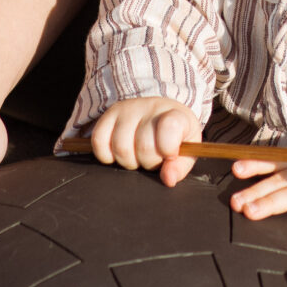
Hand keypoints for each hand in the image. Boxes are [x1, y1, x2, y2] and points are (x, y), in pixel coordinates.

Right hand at [86, 96, 200, 185]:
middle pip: (143, 146)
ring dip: (128, 161)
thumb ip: (179, 167)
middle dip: (148, 162)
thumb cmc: (175, 137)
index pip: (169, 128)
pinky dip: (106, 156)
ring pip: (120, 147)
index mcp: (176, 115)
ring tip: (137, 155)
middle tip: (153, 158)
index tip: (170, 154)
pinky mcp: (109, 114)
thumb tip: (168, 180)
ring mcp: (128, 109)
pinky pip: (99, 141)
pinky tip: (118, 153)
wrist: (161, 114)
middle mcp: (151, 107)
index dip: (168, 149)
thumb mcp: (187, 151)